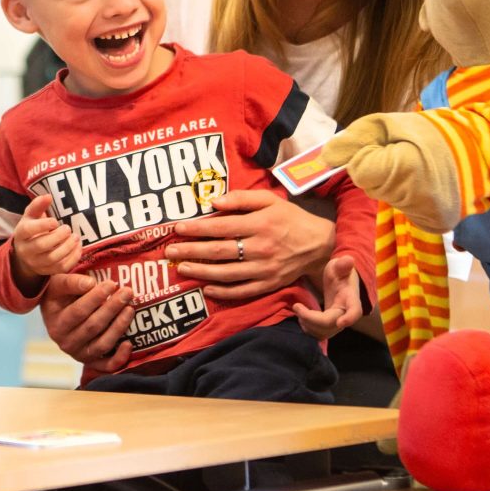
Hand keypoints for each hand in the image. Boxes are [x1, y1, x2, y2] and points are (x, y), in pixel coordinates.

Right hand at [11, 192, 78, 284]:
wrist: (26, 254)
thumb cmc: (31, 230)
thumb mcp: (31, 216)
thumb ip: (38, 205)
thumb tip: (48, 196)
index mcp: (21, 234)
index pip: (28, 230)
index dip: (43, 225)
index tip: (56, 221)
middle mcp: (26, 250)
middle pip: (42, 245)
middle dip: (58, 236)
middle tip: (68, 228)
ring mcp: (36, 263)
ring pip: (53, 258)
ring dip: (68, 247)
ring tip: (75, 237)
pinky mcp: (47, 271)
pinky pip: (62, 267)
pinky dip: (73, 257)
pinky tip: (78, 247)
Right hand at [39, 273, 132, 373]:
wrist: (57, 314)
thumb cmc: (59, 295)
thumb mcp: (58, 284)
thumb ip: (72, 282)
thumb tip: (91, 283)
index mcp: (57, 324)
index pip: (79, 311)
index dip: (96, 298)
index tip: (112, 284)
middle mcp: (66, 343)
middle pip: (93, 326)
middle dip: (112, 308)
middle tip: (128, 292)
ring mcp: (79, 354)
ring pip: (103, 344)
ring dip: (119, 327)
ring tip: (130, 309)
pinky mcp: (92, 362)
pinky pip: (107, 365)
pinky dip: (119, 358)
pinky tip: (129, 344)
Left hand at [165, 190, 332, 301]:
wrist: (319, 245)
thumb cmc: (290, 218)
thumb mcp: (270, 200)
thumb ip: (242, 199)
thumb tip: (214, 202)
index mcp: (260, 224)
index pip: (222, 227)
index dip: (198, 228)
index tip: (177, 228)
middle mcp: (261, 248)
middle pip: (220, 251)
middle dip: (192, 251)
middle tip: (171, 251)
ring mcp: (265, 269)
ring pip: (227, 273)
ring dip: (202, 272)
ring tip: (182, 268)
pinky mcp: (269, 284)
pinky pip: (242, 291)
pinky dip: (224, 292)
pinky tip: (207, 288)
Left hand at [292, 255, 362, 339]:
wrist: (340, 281)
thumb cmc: (340, 272)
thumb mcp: (340, 265)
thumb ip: (343, 264)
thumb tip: (349, 260)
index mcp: (350, 298)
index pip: (355, 311)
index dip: (349, 318)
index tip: (340, 323)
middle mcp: (345, 313)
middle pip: (331, 324)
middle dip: (311, 319)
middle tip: (296, 306)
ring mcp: (337, 322)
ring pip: (324, 333)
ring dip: (308, 325)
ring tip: (298, 310)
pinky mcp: (328, 326)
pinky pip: (319, 334)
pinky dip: (308, 329)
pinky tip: (301, 317)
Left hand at [322, 113, 462, 231]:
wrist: (483, 151)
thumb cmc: (435, 132)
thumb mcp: (393, 123)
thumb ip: (357, 138)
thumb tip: (325, 157)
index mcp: (403, 169)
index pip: (359, 171)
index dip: (366, 154)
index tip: (385, 144)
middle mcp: (412, 200)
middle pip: (369, 185)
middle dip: (378, 167)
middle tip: (403, 152)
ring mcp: (424, 215)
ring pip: (385, 196)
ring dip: (391, 180)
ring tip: (416, 165)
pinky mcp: (433, 223)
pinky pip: (402, 206)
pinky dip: (406, 192)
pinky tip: (423, 180)